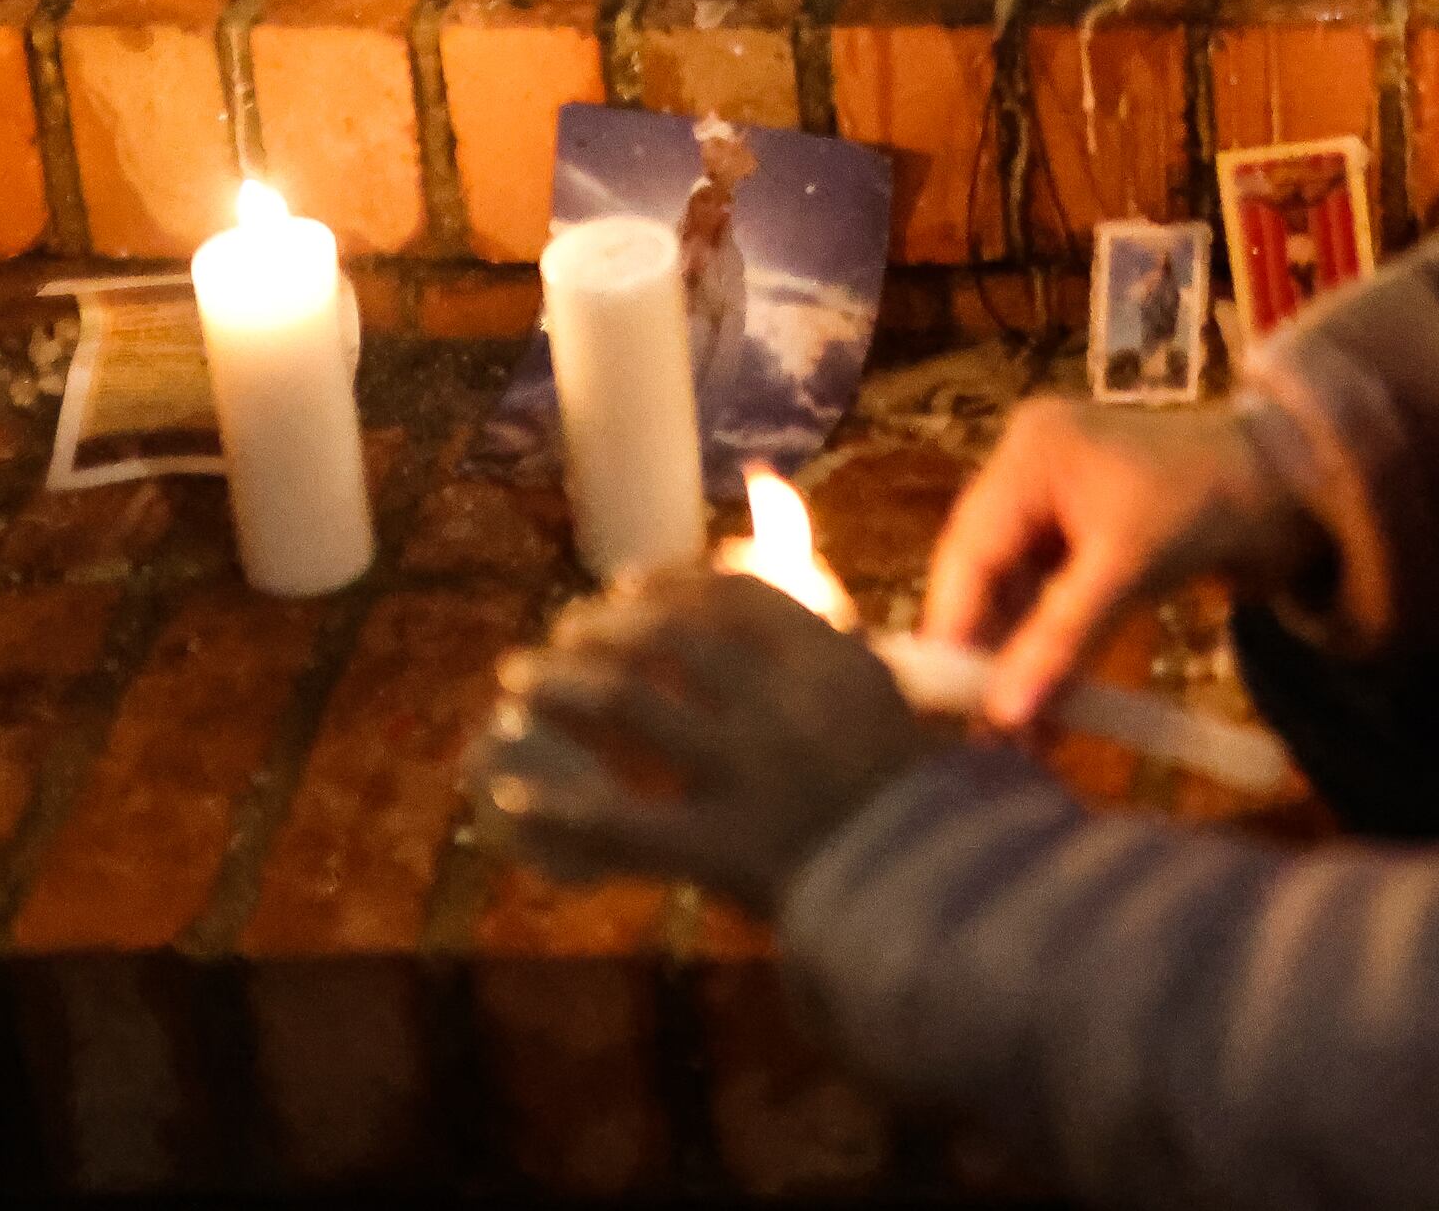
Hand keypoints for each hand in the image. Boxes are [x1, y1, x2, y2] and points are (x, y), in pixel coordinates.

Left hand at [479, 570, 922, 905]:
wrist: (927, 892)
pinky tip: (511, 797)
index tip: (622, 588)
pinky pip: (618, 820)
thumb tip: (749, 547)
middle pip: (664, 637)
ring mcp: (746, 774)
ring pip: (626, 701)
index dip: (665, 583)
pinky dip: (556, 806)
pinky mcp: (716, 846)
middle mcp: (782, 703)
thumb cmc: (902, 790)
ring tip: (519, 680)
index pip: (729, 594)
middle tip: (558, 635)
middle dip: (595, 627)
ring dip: (558, 684)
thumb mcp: (873, 690)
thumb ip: (817, 628)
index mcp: (827, 660)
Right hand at [919, 400, 1322, 731]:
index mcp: (1031, 452)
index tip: (940, 701)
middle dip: (983, 652)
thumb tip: (1002, 717)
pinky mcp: (1072, 535)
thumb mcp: (1130, 567)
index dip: (953, 627)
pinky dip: (1046, 651)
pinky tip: (1046, 710)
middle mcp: (1026, 467)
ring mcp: (1048, 500)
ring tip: (1013, 739)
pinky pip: (1041, 598)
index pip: (970, 548)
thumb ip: (1061, 638)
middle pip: (981, 571)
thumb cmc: (1207, 505)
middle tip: (975, 730)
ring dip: (1014, 663)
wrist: (1285, 491)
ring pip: (1009, 593)